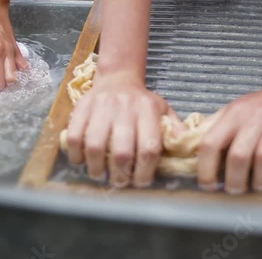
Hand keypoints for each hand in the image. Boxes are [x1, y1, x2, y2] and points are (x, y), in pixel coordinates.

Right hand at [66, 71, 181, 187]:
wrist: (117, 79)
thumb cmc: (141, 101)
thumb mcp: (163, 109)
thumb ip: (174, 128)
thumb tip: (186, 149)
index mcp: (148, 111)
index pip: (149, 147)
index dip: (145, 171)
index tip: (141, 182)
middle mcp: (125, 109)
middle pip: (122, 152)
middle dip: (120, 175)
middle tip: (120, 183)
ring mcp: (102, 108)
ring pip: (96, 146)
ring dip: (97, 168)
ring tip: (99, 175)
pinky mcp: (82, 108)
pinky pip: (75, 136)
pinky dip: (76, 154)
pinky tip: (82, 161)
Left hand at [197, 63, 261, 193]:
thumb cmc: (258, 106)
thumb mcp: (232, 110)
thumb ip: (214, 128)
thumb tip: (189, 148)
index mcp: (233, 115)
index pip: (211, 143)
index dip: (206, 169)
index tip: (209, 186)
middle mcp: (255, 117)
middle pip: (238, 155)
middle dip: (234, 180)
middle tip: (236, 192)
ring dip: (261, 180)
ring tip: (260, 189)